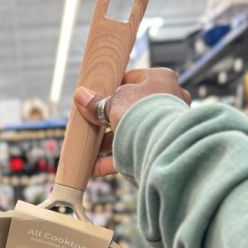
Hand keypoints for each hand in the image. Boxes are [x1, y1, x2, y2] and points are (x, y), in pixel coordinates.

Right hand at [73, 68, 191, 175]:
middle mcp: (167, 101)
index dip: (111, 89)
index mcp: (161, 79)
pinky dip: (112, 161)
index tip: (95, 98)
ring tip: (88, 149)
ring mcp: (164, 126)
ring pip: (129, 133)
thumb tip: (80, 96)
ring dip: (107, 143)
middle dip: (106, 120)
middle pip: (129, 109)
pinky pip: (132, 153)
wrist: (161, 144)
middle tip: (89, 124)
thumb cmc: (142, 112)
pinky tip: (93, 167)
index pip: (131, 80)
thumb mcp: (114, 102)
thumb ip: (97, 103)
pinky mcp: (158, 149)